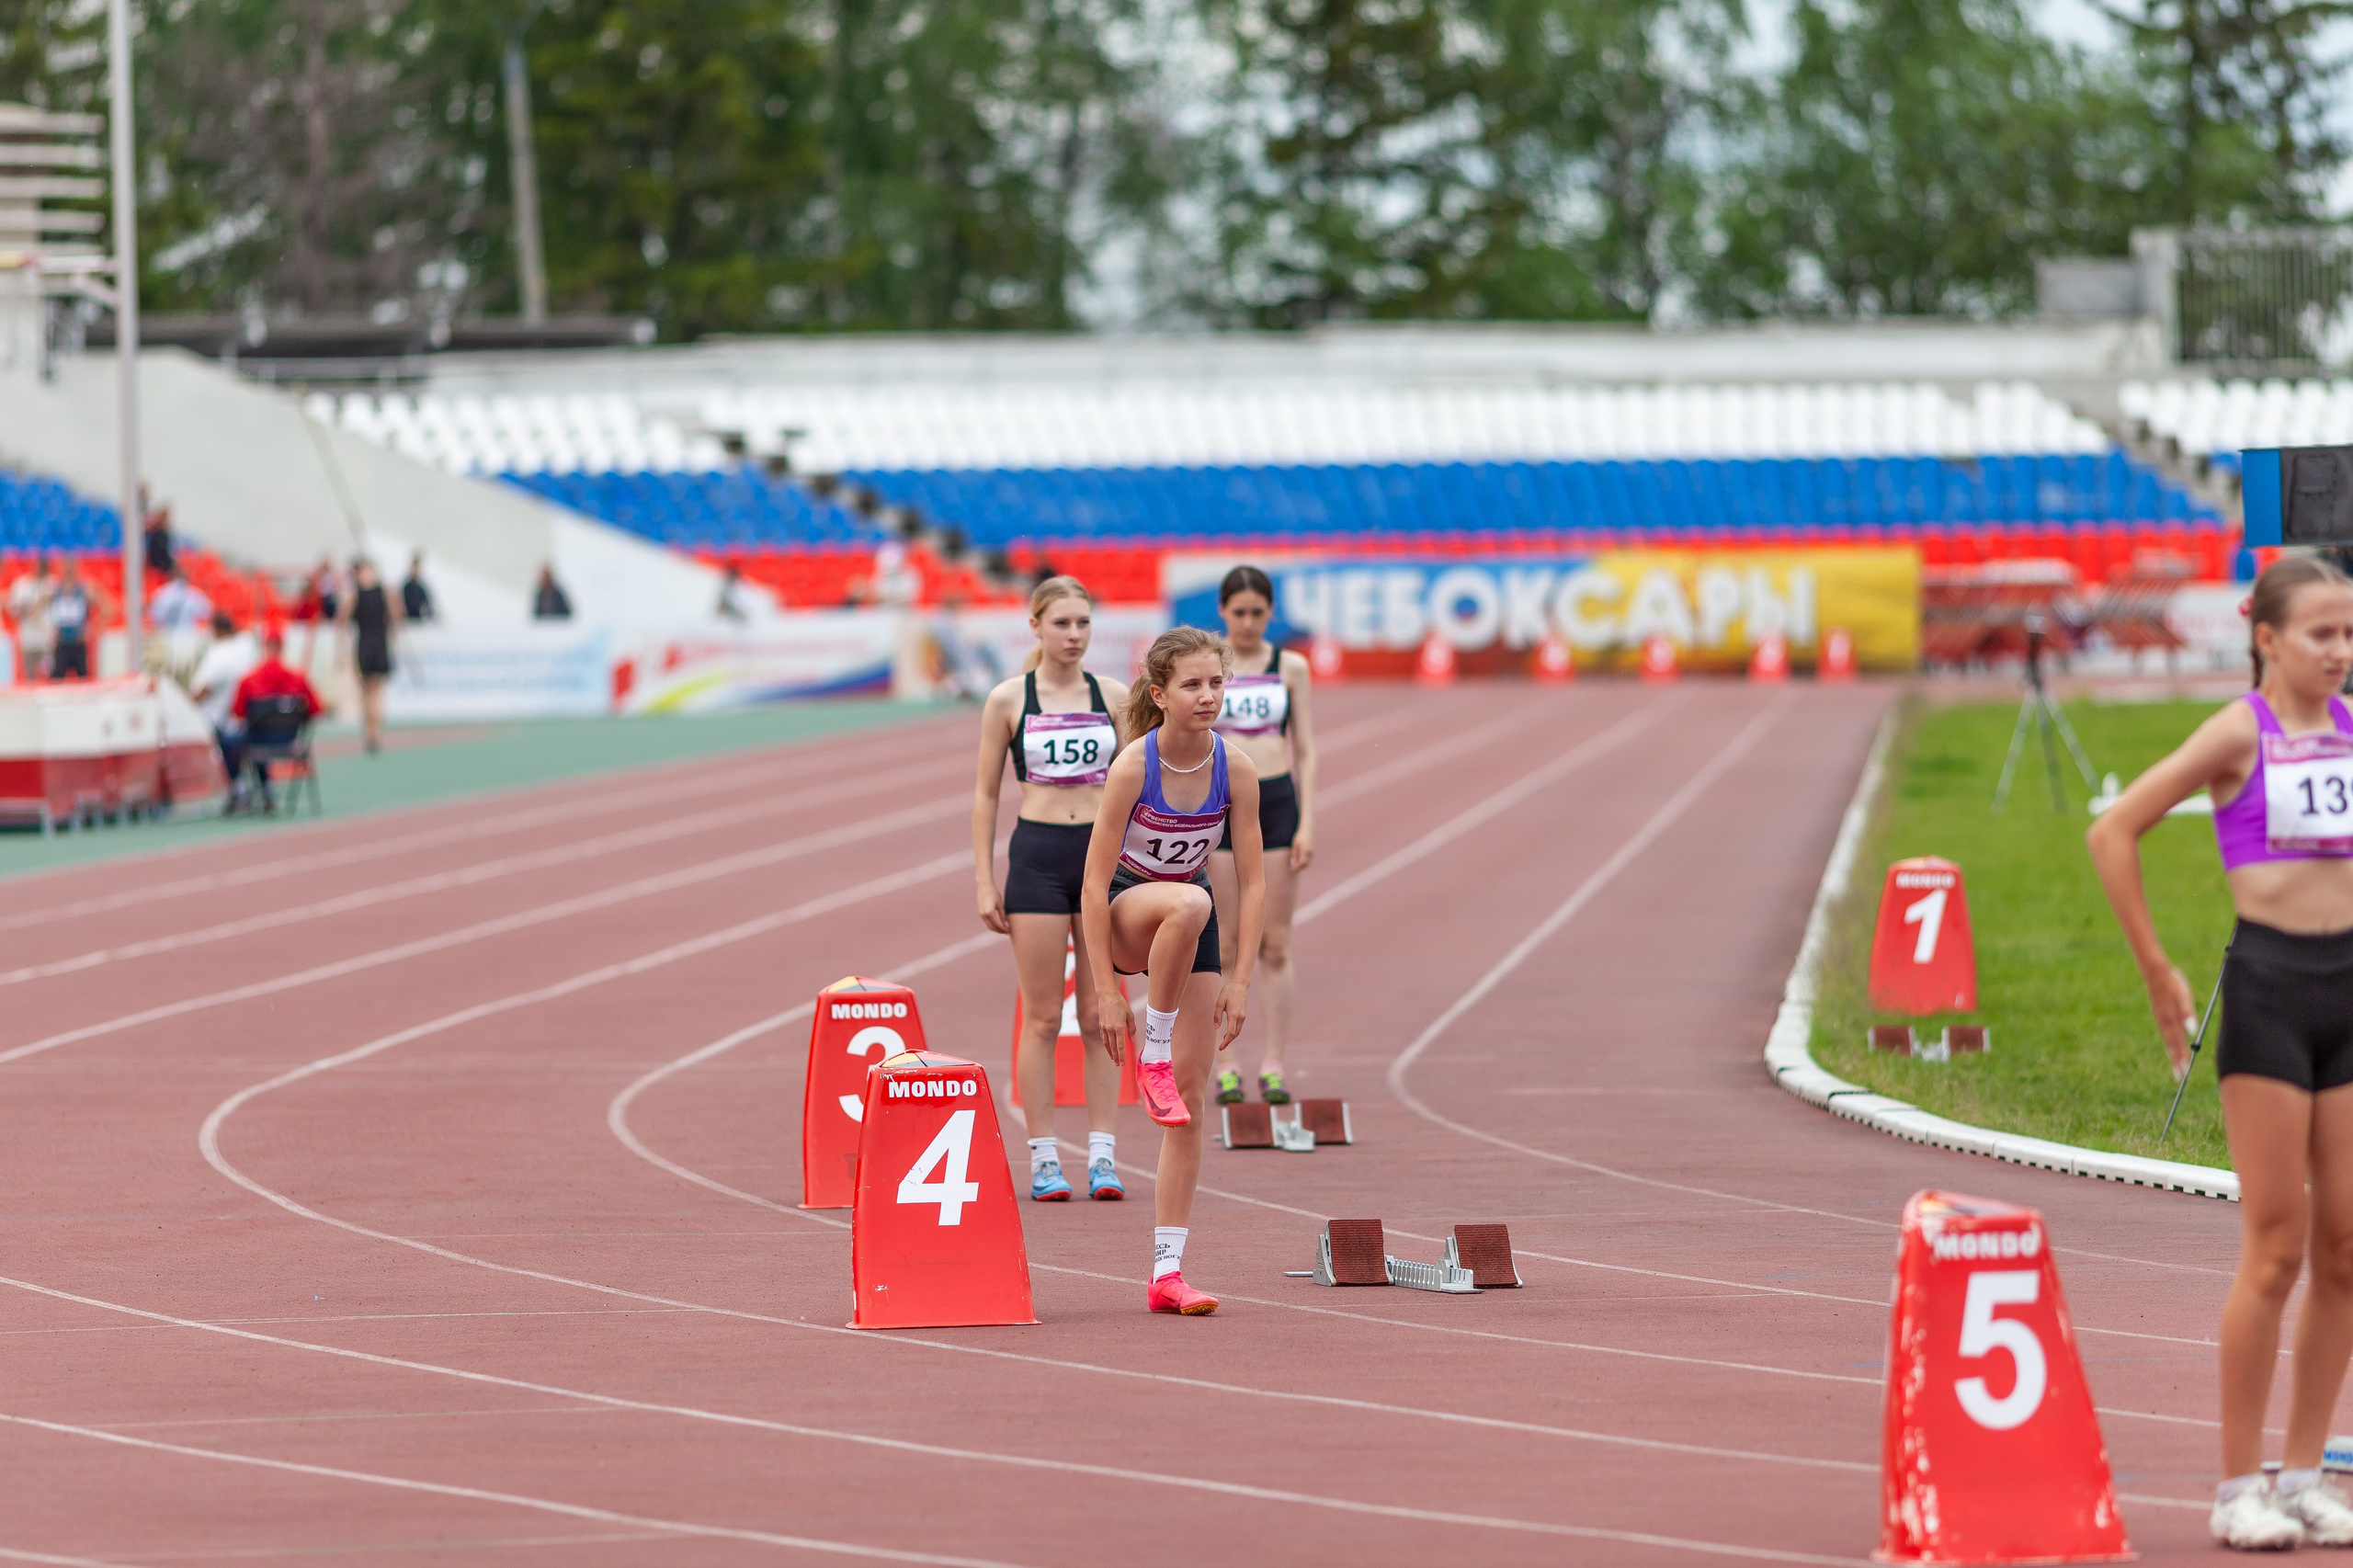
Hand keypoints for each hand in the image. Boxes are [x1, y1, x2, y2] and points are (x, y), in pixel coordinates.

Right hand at [977, 884, 1008, 934]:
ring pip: (988, 925)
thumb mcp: (1000, 904)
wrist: (984, 886)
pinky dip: (992, 924)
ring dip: (996, 929)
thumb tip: (1006, 925)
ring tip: (1003, 929)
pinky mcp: (980, 912)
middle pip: (992, 927)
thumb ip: (1003, 915)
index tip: (1009, 931)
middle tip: (1007, 932)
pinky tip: (998, 924)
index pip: (997, 925)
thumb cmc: (994, 893)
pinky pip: (986, 921)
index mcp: (989, 912)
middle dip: (999, 931)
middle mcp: (983, 914)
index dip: (1004, 929)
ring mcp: (980, 914)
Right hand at [1096, 988, 1130, 1063]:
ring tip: (1114, 1060)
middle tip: (1119, 1065)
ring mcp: (1104, 1028)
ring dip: (1111, 1053)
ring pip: (1107, 1044)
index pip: (1120, 1046)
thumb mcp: (1130, 1015)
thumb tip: (1131, 1039)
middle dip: (1116, 1057)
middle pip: (1113, 1047)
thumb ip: (1132, 1028)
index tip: (1123, 1063)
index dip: (1122, 1055)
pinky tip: (1109, 1049)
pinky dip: (1107, 1045)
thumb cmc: (1120, 1004)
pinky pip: (1104, 1038)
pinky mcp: (1101, 1026)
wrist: (1107, 996)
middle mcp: (1110, 1029)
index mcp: (1119, 1027)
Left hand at [1213, 981, 1248, 1051]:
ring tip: (1224, 1041)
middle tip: (1221, 1047)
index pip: (1231, 1033)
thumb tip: (1215, 1028)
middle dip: (1228, 1041)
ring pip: (1238, 1031)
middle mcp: (1240, 1017)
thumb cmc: (1228, 992)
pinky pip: (1239, 1027)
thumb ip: (1217, 1015)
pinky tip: (1229, 1033)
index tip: (1221, 1047)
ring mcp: (1243, 1016)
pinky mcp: (1244, 1014)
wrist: (1240, 984)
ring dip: (1232, 1037)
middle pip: (1235, 1034)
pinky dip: (1234, 1032)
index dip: (1226, 1042)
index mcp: (1233, 1014)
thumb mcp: (1219, 1002)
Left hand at [1289, 827, 1315, 872]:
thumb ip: (1294, 854)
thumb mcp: (1295, 845)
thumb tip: (1293, 863)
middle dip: (1299, 868)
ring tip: (1294, 867)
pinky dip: (1304, 863)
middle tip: (1292, 869)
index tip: (1291, 869)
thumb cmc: (1299, 837)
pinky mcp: (1311, 852)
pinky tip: (1298, 862)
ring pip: (1308, 863)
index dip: (1296, 867)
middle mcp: (1310, 853)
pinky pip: (1308, 860)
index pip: (1302, 862)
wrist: (1307, 831)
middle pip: (1305, 864)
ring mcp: (1311, 852)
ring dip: (1301, 867)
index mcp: (1305, 850)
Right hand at [2147, 962, 2197, 1078]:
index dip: (2181, 1056)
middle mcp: (2164, 1021)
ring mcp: (2160, 1018)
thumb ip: (2187, 1013)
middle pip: (2172, 1044)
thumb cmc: (2172, 982)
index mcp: (2171, 1019)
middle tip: (2180, 1076)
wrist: (2154, 972)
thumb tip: (2192, 1031)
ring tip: (2176, 1068)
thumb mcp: (2183, 995)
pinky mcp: (2160, 1015)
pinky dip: (2169, 1044)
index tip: (2184, 1071)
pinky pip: (2165, 1033)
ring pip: (2168, 1040)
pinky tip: (2171, 1048)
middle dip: (2177, 1060)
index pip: (2178, 1042)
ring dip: (2173, 1054)